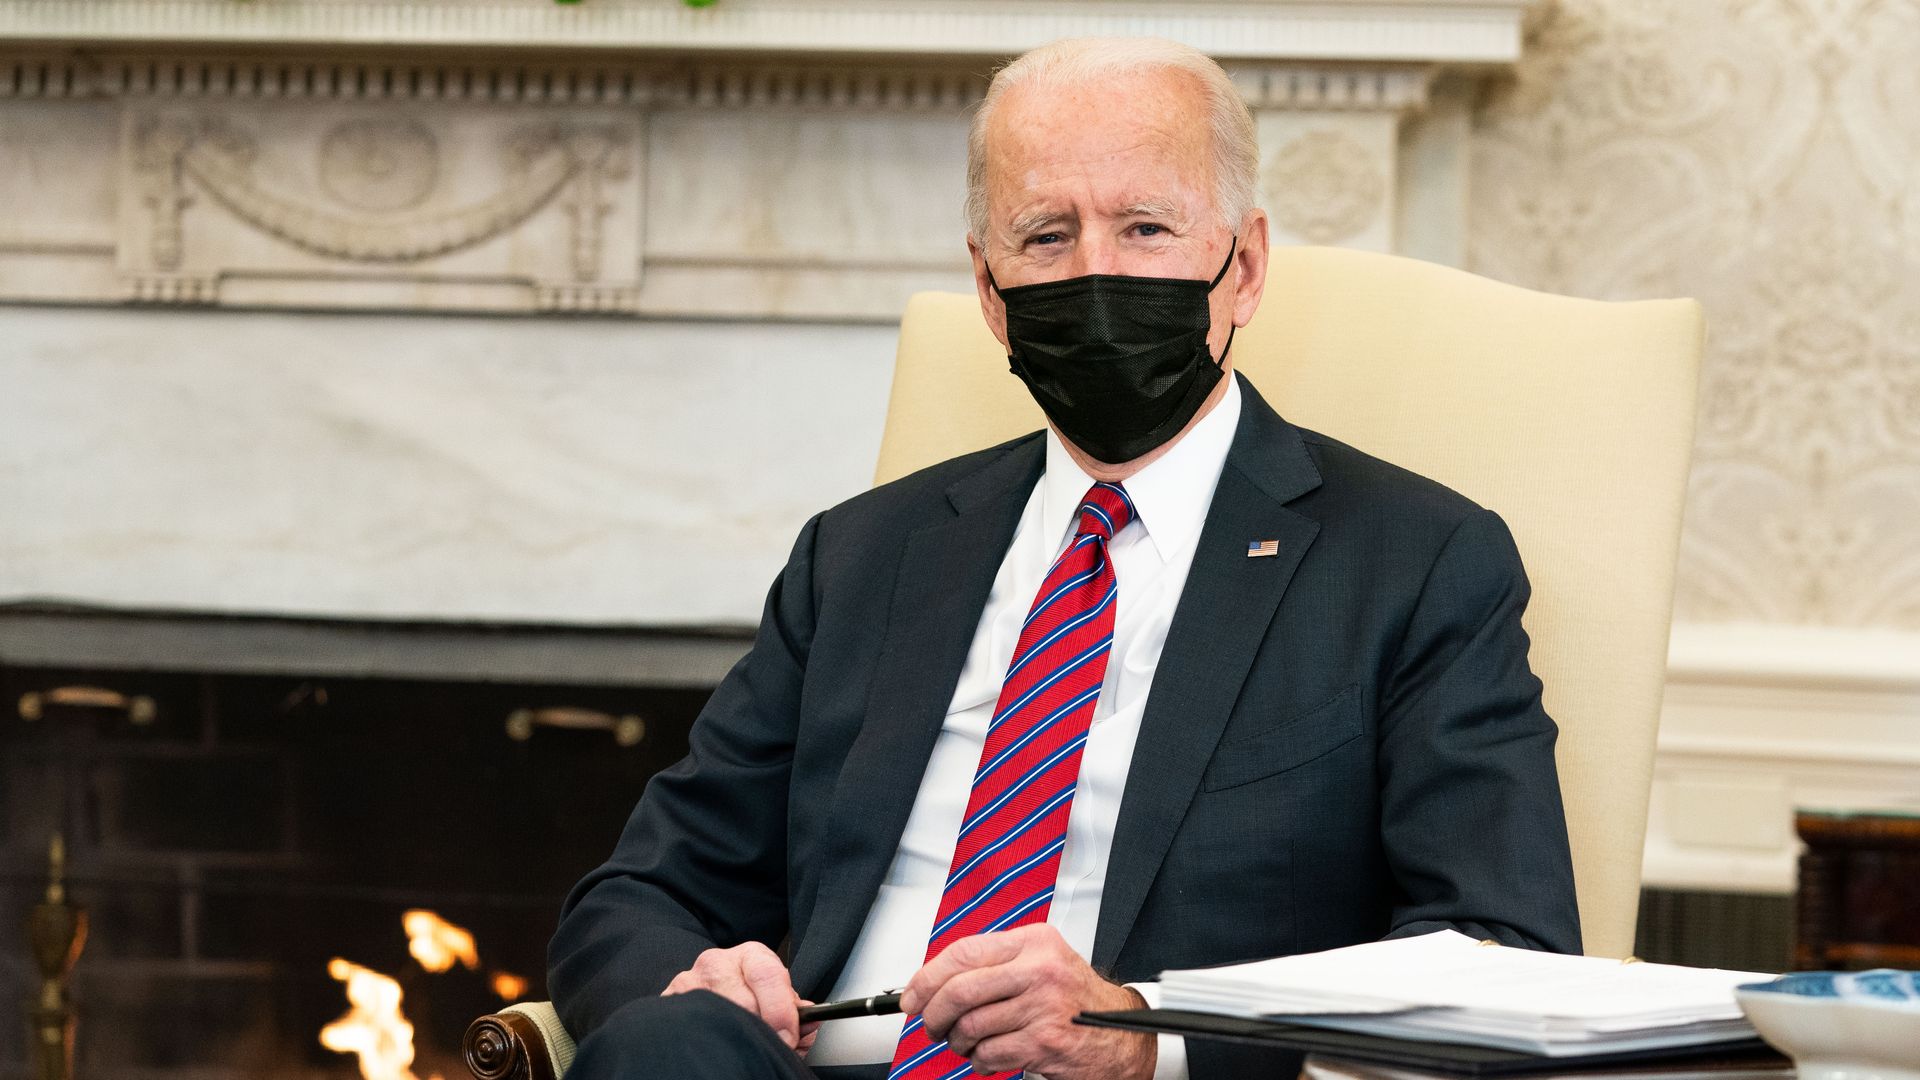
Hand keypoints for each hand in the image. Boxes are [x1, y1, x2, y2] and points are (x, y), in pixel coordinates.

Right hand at [662, 942, 817, 1053]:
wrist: (709, 991)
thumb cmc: (748, 994)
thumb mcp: (774, 995)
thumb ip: (794, 1009)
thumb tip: (809, 1023)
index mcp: (750, 956)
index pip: (768, 975)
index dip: (782, 1011)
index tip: (790, 1035)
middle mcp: (716, 964)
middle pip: (743, 1001)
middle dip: (763, 1029)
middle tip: (771, 1044)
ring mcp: (689, 983)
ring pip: (719, 1016)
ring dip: (738, 1035)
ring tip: (747, 1042)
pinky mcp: (670, 1002)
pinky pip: (695, 1024)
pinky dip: (714, 1036)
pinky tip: (723, 1040)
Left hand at [899, 924, 1154, 1079]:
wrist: (1122, 1034)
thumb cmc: (1077, 1000)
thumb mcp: (1041, 963)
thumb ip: (997, 963)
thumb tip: (935, 979)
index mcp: (1034, 942)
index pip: (964, 952)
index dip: (928, 976)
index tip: (912, 995)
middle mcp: (1039, 970)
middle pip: (960, 990)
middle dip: (933, 1014)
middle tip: (930, 1024)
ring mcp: (1043, 1007)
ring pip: (970, 1026)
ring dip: (957, 1042)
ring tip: (964, 1043)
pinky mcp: (1045, 1042)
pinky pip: (989, 1054)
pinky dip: (979, 1061)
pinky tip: (987, 1057)